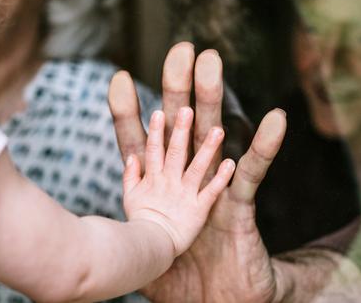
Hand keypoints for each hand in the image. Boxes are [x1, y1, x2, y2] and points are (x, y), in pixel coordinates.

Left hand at [109, 42, 287, 301]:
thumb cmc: (176, 280)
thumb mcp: (138, 253)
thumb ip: (119, 232)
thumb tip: (88, 225)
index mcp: (159, 191)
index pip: (141, 146)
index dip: (130, 115)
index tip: (119, 79)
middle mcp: (186, 182)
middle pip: (179, 128)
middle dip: (177, 89)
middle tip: (179, 50)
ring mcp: (213, 191)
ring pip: (212, 139)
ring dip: (214, 101)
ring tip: (212, 64)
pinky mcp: (239, 209)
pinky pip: (253, 176)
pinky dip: (262, 149)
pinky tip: (273, 121)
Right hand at [123, 107, 235, 255]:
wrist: (149, 250)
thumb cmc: (140, 225)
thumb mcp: (129, 197)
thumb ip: (131, 175)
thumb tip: (131, 156)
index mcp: (153, 178)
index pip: (153, 150)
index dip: (156, 132)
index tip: (158, 111)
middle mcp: (169, 183)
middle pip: (175, 153)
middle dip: (180, 130)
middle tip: (187, 109)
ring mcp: (184, 195)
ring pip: (197, 168)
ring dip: (207, 149)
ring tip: (218, 130)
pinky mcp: (198, 210)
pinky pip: (211, 192)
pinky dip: (221, 178)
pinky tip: (231, 163)